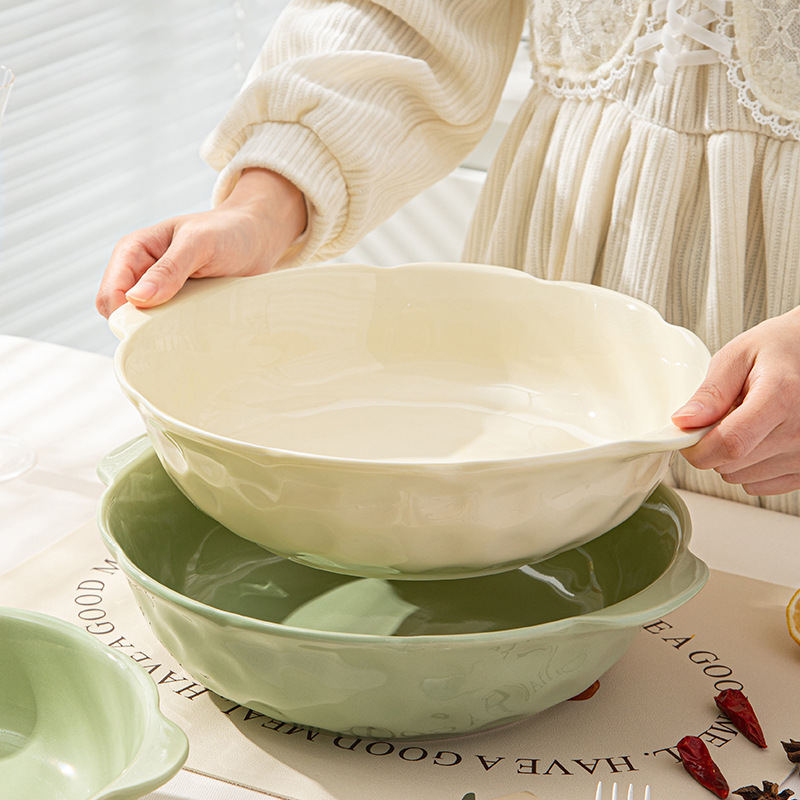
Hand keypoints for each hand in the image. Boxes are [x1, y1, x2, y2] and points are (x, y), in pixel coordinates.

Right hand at [95, 168, 306, 317]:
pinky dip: (176, 333)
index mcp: (133, 251)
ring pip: (142, 326)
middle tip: (177, 326)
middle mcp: (141, 273)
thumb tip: (137, 298)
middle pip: (120, 315)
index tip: (156, 324)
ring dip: (160, 332)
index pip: (111, 295)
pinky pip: (165, 328)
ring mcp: (159, 292)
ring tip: (190, 324)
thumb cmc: (228, 232)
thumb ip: (169, 268)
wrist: (256, 238)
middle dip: (141, 326)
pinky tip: (195, 329)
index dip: (126, 314)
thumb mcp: (199, 244)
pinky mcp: (178, 306)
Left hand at [672, 308, 799, 495]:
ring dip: (732, 456)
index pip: (730, 444)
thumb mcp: (738, 356)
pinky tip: (760, 438)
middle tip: (724, 416)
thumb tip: (683, 422)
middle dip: (712, 445)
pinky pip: (762, 485)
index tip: (687, 437)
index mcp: (781, 398)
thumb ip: (710, 392)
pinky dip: (751, 467)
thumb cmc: (779, 349)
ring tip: (748, 421)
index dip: (698, 448)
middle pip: (732, 463)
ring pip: (743, 477)